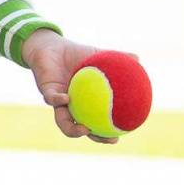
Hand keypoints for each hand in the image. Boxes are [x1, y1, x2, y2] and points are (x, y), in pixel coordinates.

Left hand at [22, 29, 117, 143]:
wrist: (51, 46)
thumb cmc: (76, 54)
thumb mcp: (98, 56)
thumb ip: (117, 59)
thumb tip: (138, 58)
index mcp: (84, 102)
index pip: (96, 123)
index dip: (104, 133)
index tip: (117, 138)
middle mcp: (70, 106)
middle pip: (80, 129)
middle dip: (93, 136)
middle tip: (107, 138)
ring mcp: (57, 101)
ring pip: (62, 121)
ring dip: (72, 129)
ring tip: (85, 129)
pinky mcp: (46, 91)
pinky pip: (51, 99)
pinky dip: (58, 100)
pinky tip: (67, 98)